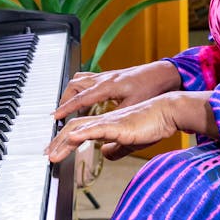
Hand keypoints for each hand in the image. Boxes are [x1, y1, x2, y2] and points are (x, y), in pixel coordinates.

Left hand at [47, 94, 177, 162]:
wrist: (167, 112)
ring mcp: (110, 121)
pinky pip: (97, 128)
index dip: (63, 140)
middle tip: (45, 155)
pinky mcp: (119, 125)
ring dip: (63, 142)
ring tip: (51, 154)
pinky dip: (83, 134)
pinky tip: (72, 139)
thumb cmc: (152, 124)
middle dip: (56, 142)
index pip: (78, 129)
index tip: (53, 152)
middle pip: (73, 128)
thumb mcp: (131, 141)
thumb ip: (117, 147)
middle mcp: (104, 120)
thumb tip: (105, 153)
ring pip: (80, 128)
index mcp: (106, 123)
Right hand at [52, 61, 180, 120]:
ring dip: (72, 93)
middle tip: (58, 116)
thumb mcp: (134, 109)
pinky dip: (82, 90)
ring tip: (68, 108)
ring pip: (81, 80)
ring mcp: (108, 76)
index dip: (66, 109)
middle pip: (75, 86)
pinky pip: (90, 80)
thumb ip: (116, 124)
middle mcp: (104, 79)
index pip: (80, 99)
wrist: (165, 73)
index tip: (54, 119)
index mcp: (107, 87)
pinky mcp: (112, 76)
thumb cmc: (152, 88)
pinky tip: (87, 100)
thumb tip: (102, 146)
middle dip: (64, 101)